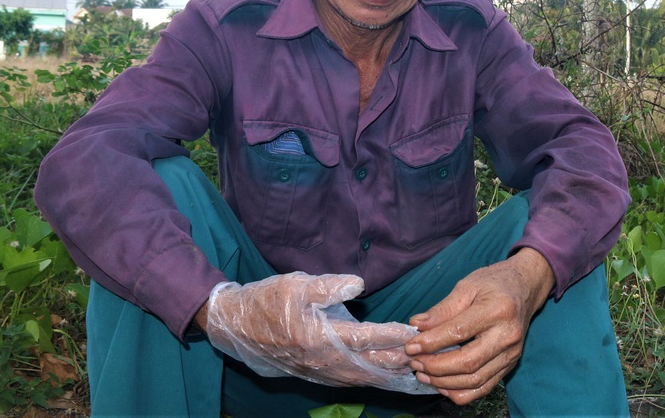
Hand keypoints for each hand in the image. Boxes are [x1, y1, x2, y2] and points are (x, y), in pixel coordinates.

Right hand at [204, 272, 436, 392]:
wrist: (235, 328)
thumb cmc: (265, 301)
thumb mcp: (294, 284)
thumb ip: (327, 285)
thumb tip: (358, 285)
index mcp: (319, 337)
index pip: (365, 338)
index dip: (393, 335)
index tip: (416, 331)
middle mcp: (323, 360)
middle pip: (371, 364)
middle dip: (401, 359)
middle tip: (429, 354)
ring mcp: (320, 371)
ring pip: (364, 377)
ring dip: (391, 373)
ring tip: (418, 368)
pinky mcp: (317, 375)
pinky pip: (353, 381)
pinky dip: (375, 378)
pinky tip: (389, 376)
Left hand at [404, 248, 553, 404]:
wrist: (525, 288)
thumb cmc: (494, 283)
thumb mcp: (467, 286)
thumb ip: (443, 309)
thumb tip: (417, 325)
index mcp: (498, 310)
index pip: (459, 332)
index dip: (431, 342)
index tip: (410, 346)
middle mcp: (508, 336)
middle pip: (467, 362)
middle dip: (435, 366)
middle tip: (414, 362)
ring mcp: (511, 354)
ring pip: (474, 380)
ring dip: (444, 382)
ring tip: (423, 373)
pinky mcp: (509, 365)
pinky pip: (484, 388)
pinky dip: (460, 392)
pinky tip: (442, 385)